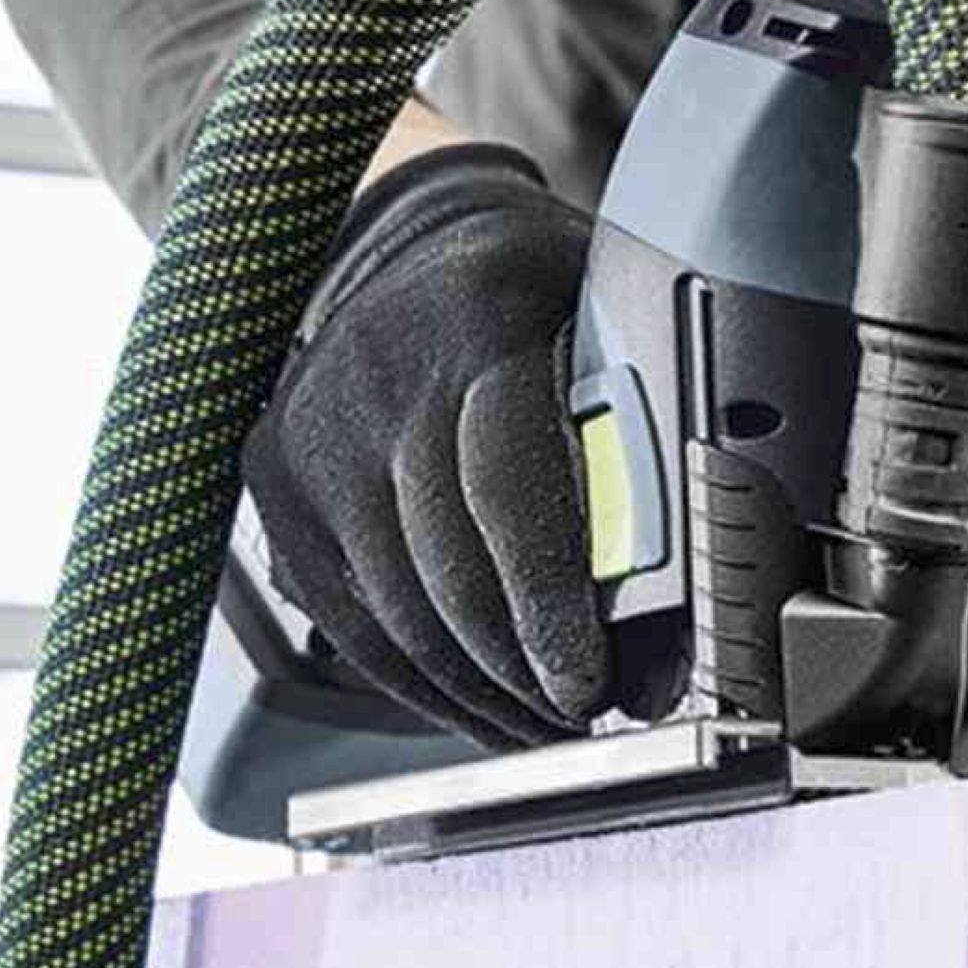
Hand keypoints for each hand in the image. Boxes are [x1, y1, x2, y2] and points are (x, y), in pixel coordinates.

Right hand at [242, 142, 604, 748]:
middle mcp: (379, 370)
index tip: (591, 686)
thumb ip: (643, 423)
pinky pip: (357, 625)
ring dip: (484, 693)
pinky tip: (487, 715)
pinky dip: (428, 687)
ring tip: (550, 726)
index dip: (550, 605)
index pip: (509, 489)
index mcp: (479, 317)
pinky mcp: (279, 486)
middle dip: (526, 669)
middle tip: (589, 717)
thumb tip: (689, 586)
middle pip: (450, 572)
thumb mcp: (604, 314)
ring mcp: (314, 432)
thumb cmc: (535, 297)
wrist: (405, 241)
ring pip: (402, 615)